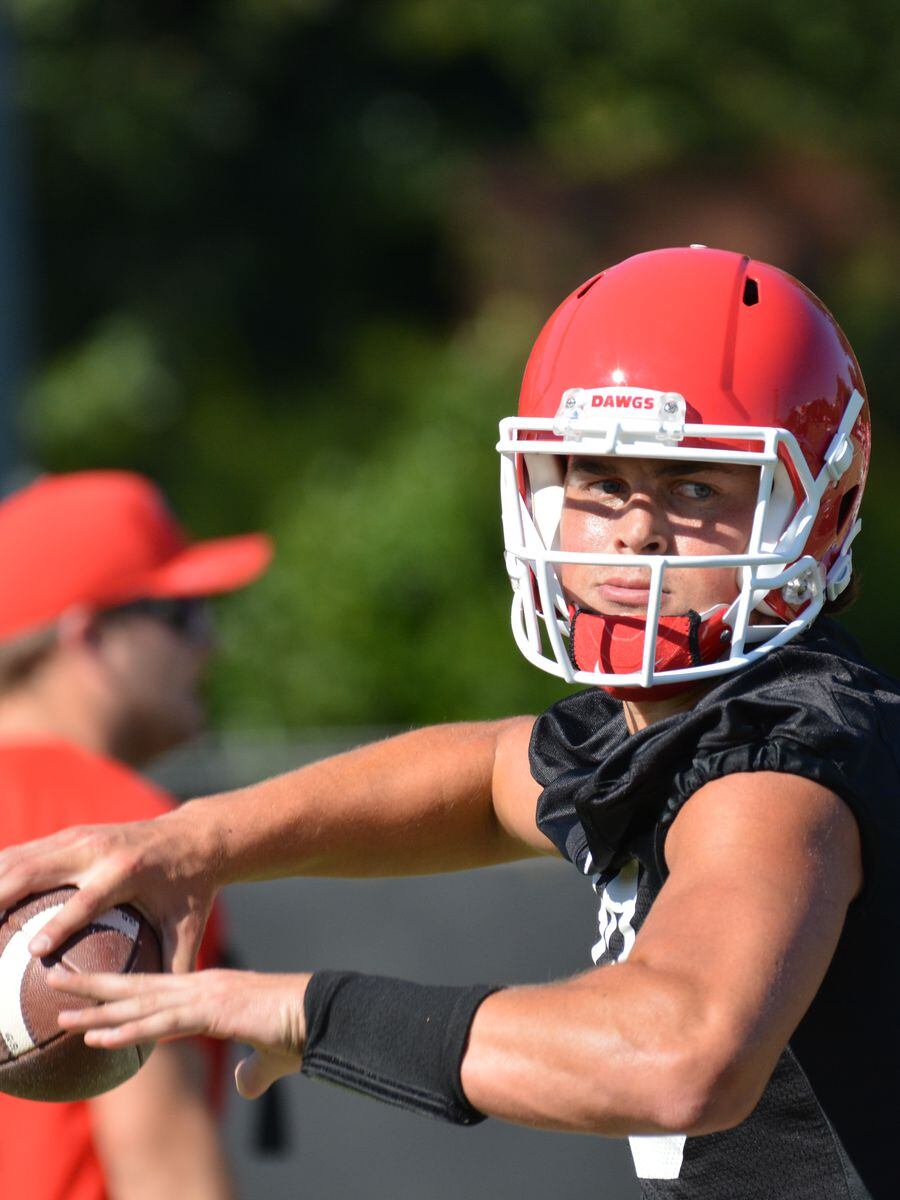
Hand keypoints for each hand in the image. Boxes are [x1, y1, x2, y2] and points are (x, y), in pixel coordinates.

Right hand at [0, 806, 219, 971]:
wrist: (193, 837)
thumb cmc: (191, 892)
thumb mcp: (189, 930)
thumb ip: (173, 973)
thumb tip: (161, 1030)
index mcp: (126, 872)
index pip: (87, 900)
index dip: (60, 924)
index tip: (34, 952)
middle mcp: (95, 851)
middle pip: (34, 871)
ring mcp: (77, 839)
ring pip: (18, 859)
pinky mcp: (67, 836)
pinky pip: (21, 855)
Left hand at [51, 968, 310, 1098]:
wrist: (323, 1013)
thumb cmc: (301, 1030)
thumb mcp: (270, 1055)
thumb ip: (253, 1070)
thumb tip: (243, 1085)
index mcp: (212, 992)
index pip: (157, 991)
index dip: (123, 993)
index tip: (92, 995)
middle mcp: (202, 986)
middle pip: (138, 985)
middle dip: (96, 986)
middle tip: (57, 981)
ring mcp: (205, 994)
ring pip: (141, 1001)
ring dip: (98, 1010)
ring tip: (62, 1014)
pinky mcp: (211, 1009)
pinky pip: (161, 1023)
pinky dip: (127, 1031)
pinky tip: (100, 1038)